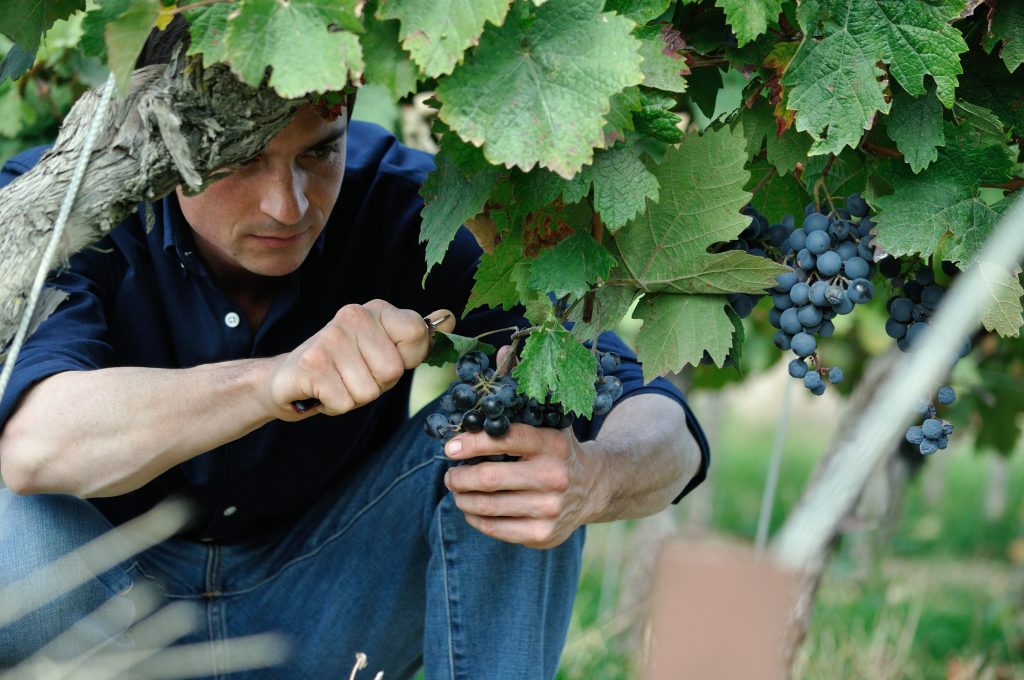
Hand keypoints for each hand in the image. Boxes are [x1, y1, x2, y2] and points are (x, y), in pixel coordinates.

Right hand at [267, 300, 453, 418]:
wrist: (287, 377)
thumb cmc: (343, 365)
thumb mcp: (382, 346)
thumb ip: (415, 335)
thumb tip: (449, 318)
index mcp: (375, 310)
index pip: (417, 334)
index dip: (406, 359)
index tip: (383, 358)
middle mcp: (352, 316)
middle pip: (393, 371)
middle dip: (378, 384)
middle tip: (354, 375)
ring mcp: (329, 339)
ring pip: (369, 392)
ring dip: (355, 397)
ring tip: (337, 382)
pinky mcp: (310, 365)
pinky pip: (345, 403)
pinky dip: (335, 406)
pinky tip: (322, 391)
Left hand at [442, 424, 599, 548]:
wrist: (593, 487)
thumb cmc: (558, 452)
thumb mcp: (549, 427)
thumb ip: (519, 419)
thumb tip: (471, 416)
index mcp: (552, 444)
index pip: (504, 439)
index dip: (471, 443)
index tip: (450, 448)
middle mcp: (553, 477)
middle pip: (489, 478)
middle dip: (459, 476)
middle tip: (450, 475)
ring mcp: (550, 509)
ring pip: (487, 506)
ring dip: (462, 498)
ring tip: (457, 491)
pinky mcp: (543, 534)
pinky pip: (495, 529)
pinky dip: (475, 519)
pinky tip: (471, 510)